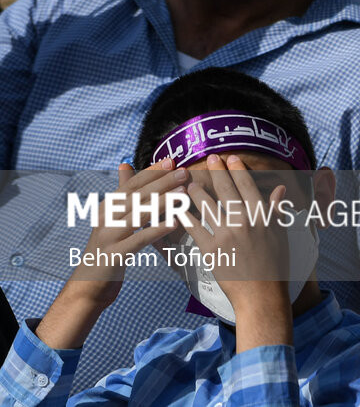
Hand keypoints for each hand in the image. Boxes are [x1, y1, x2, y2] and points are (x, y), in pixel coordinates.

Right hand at [36, 161, 186, 349]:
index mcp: (106, 208)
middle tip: (184, 172)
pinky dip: (157, 230)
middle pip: (137, 196)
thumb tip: (125, 164)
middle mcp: (105, 219)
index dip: (151, 171)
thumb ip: (122, 194)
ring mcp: (108, 237)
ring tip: (184, 193)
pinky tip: (175, 223)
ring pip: (138, 215)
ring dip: (163, 202)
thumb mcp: (113, 219)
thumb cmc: (108, 248)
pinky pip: (138, 240)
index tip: (172, 160)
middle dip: (162, 182)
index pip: (131, 184)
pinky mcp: (113, 256)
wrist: (88, 286)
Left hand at [184, 155, 291, 318]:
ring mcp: (227, 235)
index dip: (238, 170)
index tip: (230, 158)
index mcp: (262, 216)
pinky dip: (183, 216)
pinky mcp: (211, 250)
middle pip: (227, 190)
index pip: (248, 186)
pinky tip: (175, 208)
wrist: (261, 295)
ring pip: (207, 205)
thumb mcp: (280, 234)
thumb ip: (277, 210)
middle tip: (210, 158)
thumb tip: (281, 189)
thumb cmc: (275, 266)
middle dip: (217, 172)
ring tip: (187, 181)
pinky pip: (194, 228)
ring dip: (195, 191)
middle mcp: (245, 222)